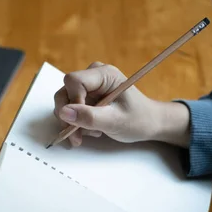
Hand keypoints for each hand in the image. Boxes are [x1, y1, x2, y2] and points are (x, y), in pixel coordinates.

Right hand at [53, 62, 190, 147]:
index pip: (74, 81)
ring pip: (65, 102)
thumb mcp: (115, 121)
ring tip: (92, 133)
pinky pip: (70, 109)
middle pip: (65, 92)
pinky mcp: (86, 97)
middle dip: (69, 117)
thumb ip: (89, 117)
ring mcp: (89, 86)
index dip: (72, 102)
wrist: (148, 123)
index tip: (79, 123)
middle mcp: (94, 76)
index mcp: (104, 74)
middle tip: (77, 137)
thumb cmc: (138, 120)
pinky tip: (92, 130)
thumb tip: (63, 112)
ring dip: (73, 122)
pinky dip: (76, 123)